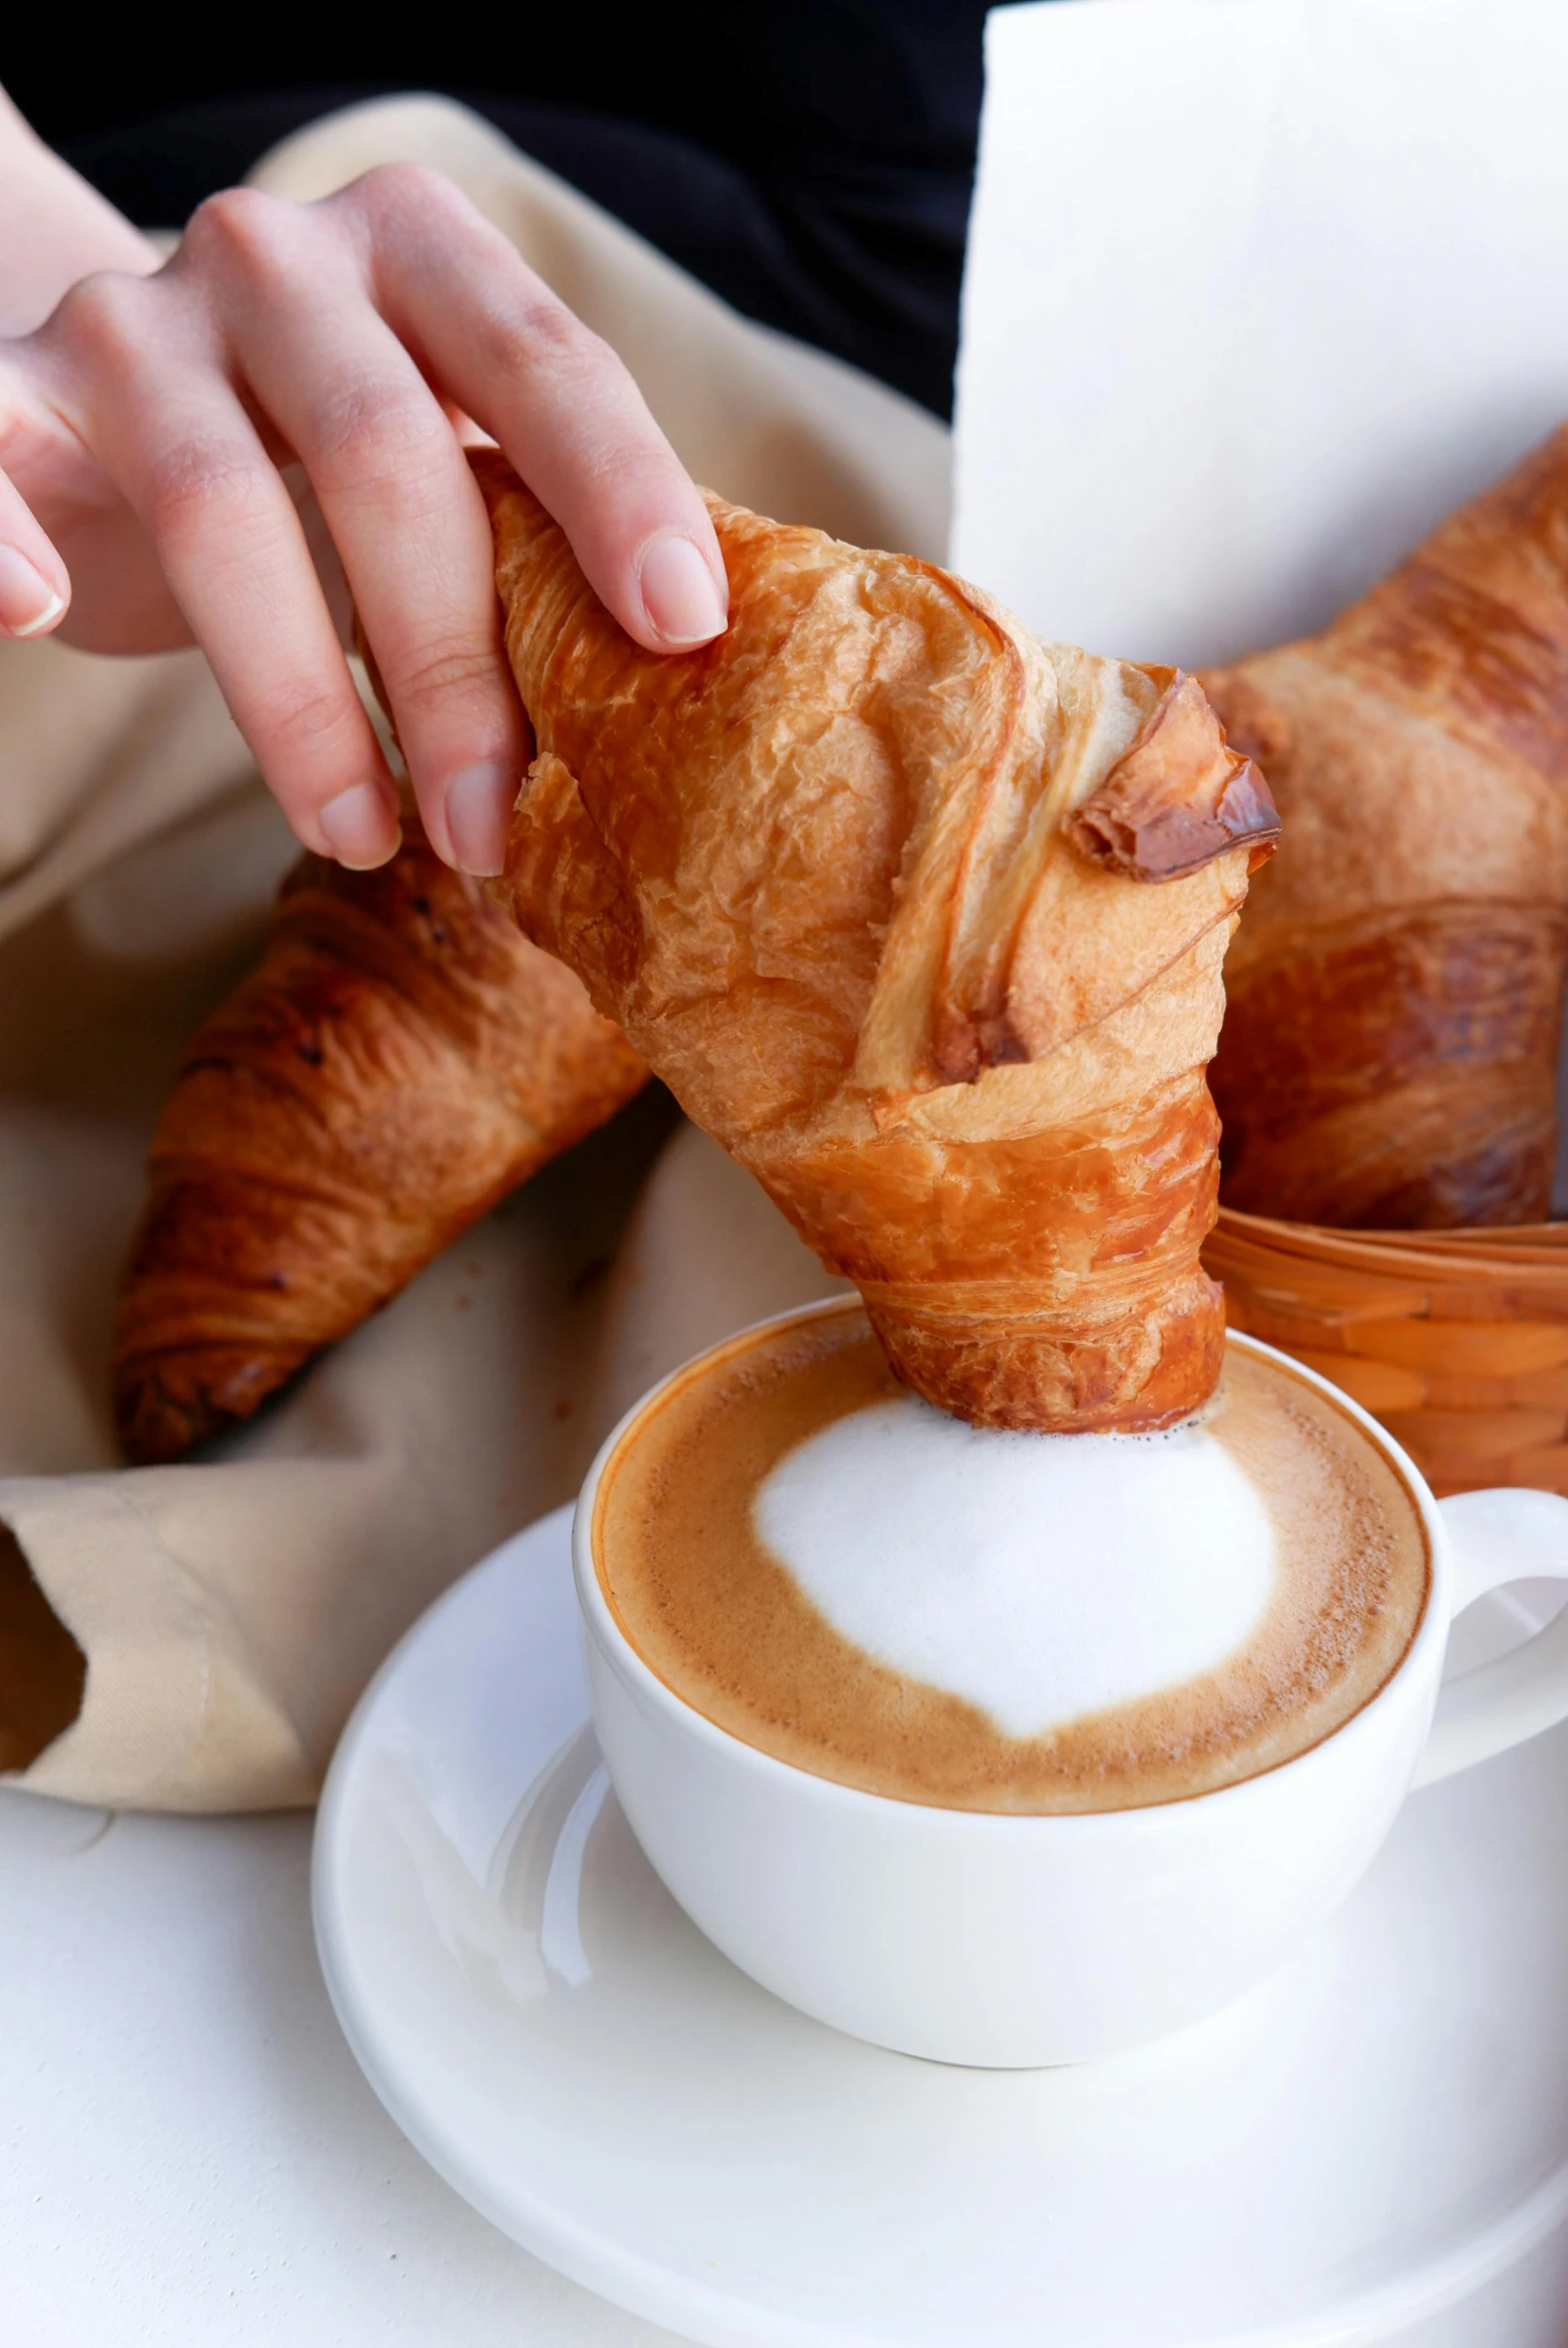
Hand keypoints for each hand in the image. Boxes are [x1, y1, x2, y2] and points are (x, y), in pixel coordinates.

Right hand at [0, 164, 727, 873]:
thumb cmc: (329, 474)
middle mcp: (276, 256)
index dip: (618, 490)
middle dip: (452, 661)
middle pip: (385, 452)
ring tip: (361, 835)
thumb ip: (536, 529)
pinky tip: (42, 616)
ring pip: (218, 502)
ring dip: (297, 698)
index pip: (541, 362)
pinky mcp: (9, 391)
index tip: (679, 631)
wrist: (119, 417)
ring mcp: (132, 320)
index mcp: (420, 251)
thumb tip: (687, 691)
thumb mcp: (450, 471)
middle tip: (489, 828)